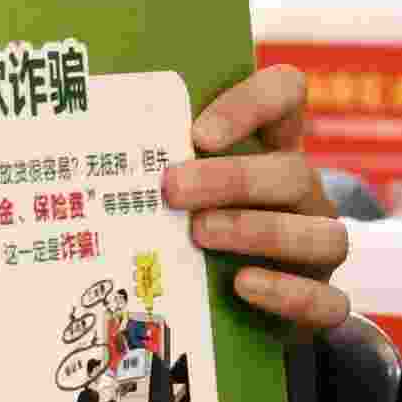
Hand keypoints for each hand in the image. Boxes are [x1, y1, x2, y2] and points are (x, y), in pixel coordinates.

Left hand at [162, 64, 355, 334]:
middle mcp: (305, 195)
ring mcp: (319, 248)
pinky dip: (289, 293)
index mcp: (276, 148)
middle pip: (295, 172)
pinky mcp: (322, 302)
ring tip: (200, 235)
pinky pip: (328, 301)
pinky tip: (242, 286)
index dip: (251, 105)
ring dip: (261, 231)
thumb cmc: (195, 229)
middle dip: (233, 179)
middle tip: (173, 190)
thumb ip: (154, 164)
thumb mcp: (183, 188)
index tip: (198, 133)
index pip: (286, 95)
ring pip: (324, 234)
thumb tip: (73, 139)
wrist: (237, 306)